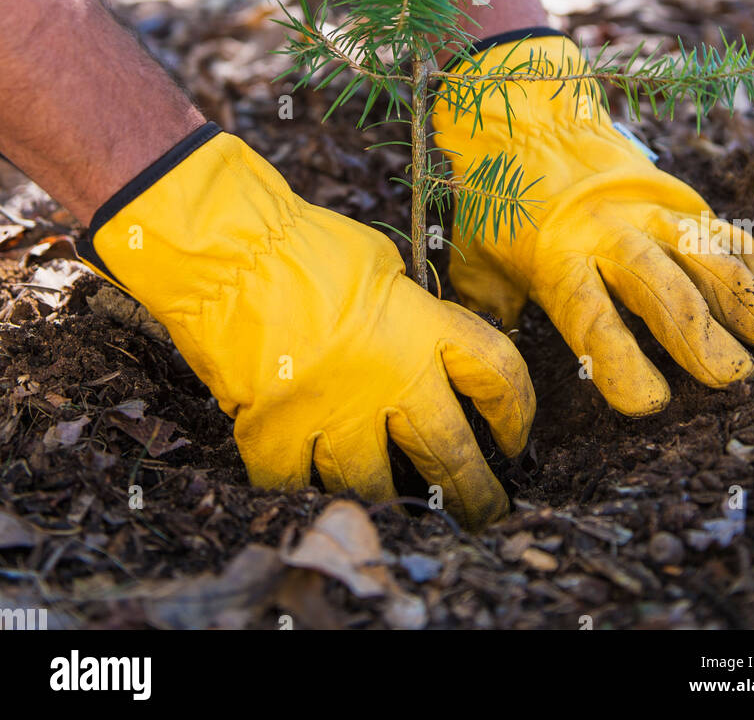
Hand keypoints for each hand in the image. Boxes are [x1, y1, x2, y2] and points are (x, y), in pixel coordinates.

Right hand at [80, 127, 534, 528]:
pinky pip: (301, 488)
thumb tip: (428, 343)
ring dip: (392, 501)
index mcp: (423, 325)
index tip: (516, 438)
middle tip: (484, 516)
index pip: (497, 375)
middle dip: (475, 495)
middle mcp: (391, 377)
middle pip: (451, 453)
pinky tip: (317, 491)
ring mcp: (334, 413)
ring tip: (402, 512)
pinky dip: (309, 492)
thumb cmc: (304, 246)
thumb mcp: (382, 264)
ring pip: (378, 486)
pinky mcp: (278, 436)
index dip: (517, 413)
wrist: (227, 253)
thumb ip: (413, 311)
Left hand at [433, 35, 753, 415]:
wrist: (523, 116)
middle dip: (701, 336)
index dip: (622, 362)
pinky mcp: (674, 197)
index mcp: (557, 259)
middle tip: (731, 376)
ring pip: (703, 255)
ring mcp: (648, 213)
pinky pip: (722, 230)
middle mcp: (608, 236)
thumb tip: (491, 374)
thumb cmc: (496, 201)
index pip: (592, 319)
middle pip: (662, 289)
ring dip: (744, 298)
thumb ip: (492, 315)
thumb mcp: (476, 258)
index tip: (651, 402)